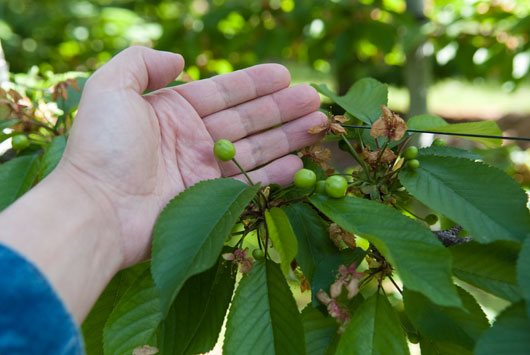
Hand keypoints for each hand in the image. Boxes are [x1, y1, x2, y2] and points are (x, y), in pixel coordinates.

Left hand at [61, 46, 325, 266]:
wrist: (98, 210)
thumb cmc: (103, 147)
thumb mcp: (110, 88)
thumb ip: (141, 62)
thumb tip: (179, 60)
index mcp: (173, 110)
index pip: (224, 92)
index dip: (256, 83)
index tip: (286, 75)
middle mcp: (192, 138)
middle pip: (248, 119)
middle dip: (282, 109)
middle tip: (315, 100)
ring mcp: (203, 170)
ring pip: (256, 148)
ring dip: (289, 137)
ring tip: (319, 125)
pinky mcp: (211, 198)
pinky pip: (251, 181)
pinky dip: (277, 173)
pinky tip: (301, 164)